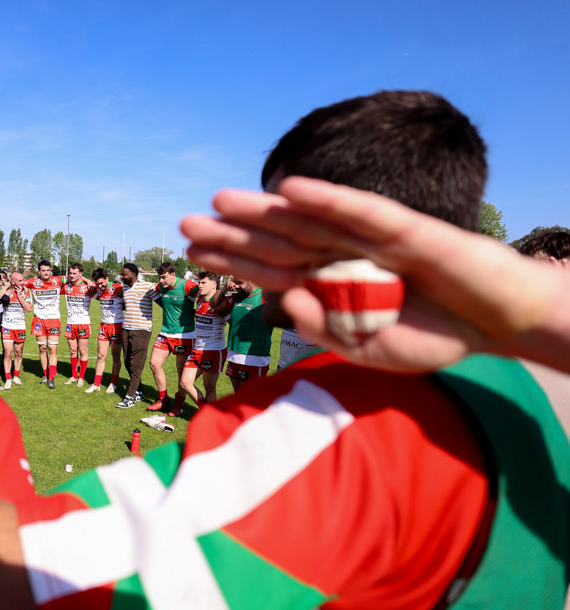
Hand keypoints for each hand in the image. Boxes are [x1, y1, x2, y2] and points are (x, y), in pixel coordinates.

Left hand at [181, 177, 566, 372]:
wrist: (497, 324)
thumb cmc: (432, 337)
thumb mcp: (371, 349)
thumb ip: (328, 330)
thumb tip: (285, 301)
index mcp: (329, 284)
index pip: (270, 270)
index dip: (232, 259)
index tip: (192, 252)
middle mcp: (340, 256)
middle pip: (277, 242)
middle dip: (232, 234)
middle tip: (184, 224)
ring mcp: (370, 240)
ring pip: (308, 222)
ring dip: (265, 210)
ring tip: (220, 200)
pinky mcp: (407, 229)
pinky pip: (362, 211)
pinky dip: (327, 198)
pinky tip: (290, 188)